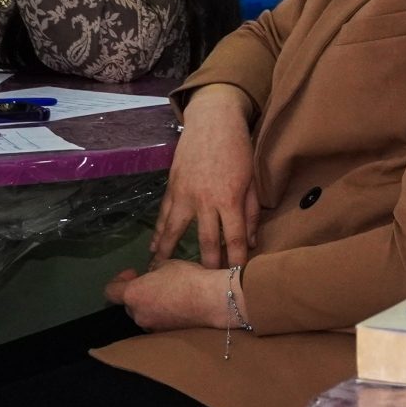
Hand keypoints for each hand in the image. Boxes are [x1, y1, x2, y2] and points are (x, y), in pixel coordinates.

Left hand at [106, 260, 245, 331]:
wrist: (212, 300)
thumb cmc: (188, 278)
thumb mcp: (167, 265)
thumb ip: (153, 271)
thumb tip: (151, 275)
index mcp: (133, 295)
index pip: (110, 291)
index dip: (118, 281)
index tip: (133, 273)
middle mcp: (138, 314)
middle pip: (128, 305)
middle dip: (138, 294)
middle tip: (154, 284)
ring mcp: (152, 327)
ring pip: (144, 315)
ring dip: (150, 306)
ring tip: (168, 297)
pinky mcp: (166, 335)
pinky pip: (158, 323)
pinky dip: (163, 315)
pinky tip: (178, 307)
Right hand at [154, 84, 258, 267]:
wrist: (212, 122)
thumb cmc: (238, 150)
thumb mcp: (251, 180)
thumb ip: (252, 211)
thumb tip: (252, 240)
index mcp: (229, 199)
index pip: (235, 238)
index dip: (237, 259)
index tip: (237, 276)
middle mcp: (205, 201)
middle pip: (207, 241)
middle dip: (209, 264)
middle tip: (206, 284)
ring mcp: (184, 195)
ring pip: (177, 231)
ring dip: (171, 254)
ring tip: (165, 274)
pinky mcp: (171, 187)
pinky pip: (163, 215)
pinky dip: (158, 233)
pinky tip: (153, 247)